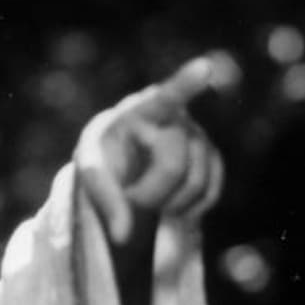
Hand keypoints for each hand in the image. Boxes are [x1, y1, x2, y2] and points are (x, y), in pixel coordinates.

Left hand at [75, 57, 225, 243]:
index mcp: (141, 110)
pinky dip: (189, 209)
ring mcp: (199, 136)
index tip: (205, 67)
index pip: (165, 96)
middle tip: (129, 198)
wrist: (124, 161)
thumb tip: (123, 237)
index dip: (187, 84)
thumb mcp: (91, 173)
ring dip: (168, 203)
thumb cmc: (104, 158)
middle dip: (149, 193)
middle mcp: (177, 116)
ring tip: (147, 197)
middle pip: (173, 165)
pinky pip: (210, 193)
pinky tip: (171, 204)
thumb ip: (105, 201)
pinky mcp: (212, 158)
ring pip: (195, 183)